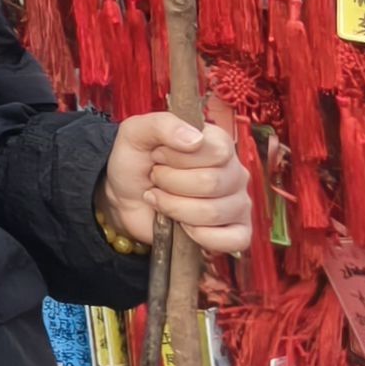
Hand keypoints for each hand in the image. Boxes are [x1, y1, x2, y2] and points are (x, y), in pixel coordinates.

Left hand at [101, 112, 253, 255]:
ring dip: (174, 208)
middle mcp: (234, 173)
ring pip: (213, 212)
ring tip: (161, 198)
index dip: (177, 156)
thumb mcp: (136, 133)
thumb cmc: (136, 163)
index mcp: (218, 143)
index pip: (216, 151)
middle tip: (156, 178)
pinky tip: (182, 226)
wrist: (125, 198)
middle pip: (211, 183)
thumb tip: (195, 139)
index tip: (157, 155)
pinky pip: (232, 240)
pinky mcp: (238, 233)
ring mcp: (239, 204)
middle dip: (170, 183)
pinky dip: (199, 236)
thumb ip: (162, 124)